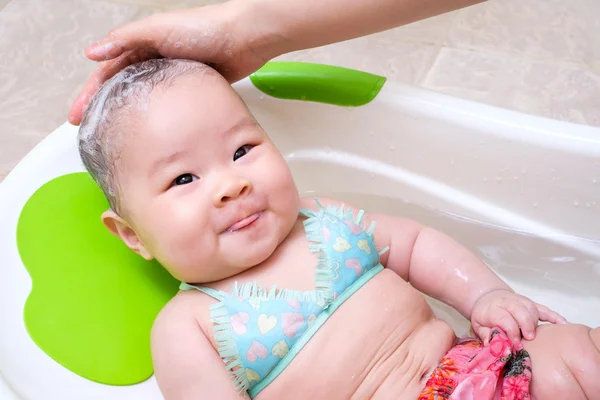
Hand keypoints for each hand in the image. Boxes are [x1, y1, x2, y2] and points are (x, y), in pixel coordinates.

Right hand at [68, 1, 279, 124]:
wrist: (245, 39)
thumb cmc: (204, 28)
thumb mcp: (159, 29)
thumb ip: (126, 39)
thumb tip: (92, 52)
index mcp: (142, 45)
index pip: (107, 72)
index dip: (90, 93)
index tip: (77, 115)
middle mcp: (155, 61)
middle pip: (121, 88)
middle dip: (103, 109)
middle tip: (89, 131)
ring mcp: (173, 77)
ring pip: (142, 100)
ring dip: (126, 116)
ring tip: (115, 137)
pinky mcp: (192, 90)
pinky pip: (167, 107)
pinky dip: (155, 120)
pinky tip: (151, 135)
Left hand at [470, 289, 567, 343]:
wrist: (488, 298)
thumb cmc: (484, 315)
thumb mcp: (477, 325)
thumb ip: (484, 334)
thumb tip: (491, 344)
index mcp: (493, 309)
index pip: (504, 317)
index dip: (511, 330)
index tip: (514, 343)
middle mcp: (508, 303)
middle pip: (520, 310)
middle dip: (526, 324)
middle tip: (529, 338)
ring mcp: (521, 301)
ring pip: (532, 308)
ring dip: (536, 321)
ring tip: (536, 335)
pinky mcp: (531, 303)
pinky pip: (545, 309)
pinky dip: (554, 316)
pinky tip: (563, 324)